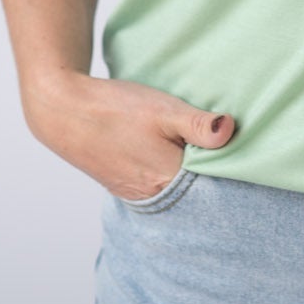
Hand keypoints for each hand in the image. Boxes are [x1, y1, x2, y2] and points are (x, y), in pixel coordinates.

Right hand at [22, 70, 235, 201]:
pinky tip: (170, 154)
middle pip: (196, 189)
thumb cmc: (114, 108)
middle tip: (222, 146)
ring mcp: (137, 194)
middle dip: (211, 171)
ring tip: (196, 149)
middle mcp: (154, 195)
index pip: (214, 183)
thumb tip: (231, 131)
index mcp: (169, 179)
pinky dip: (169, 173)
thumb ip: (199, 124)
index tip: (241, 150)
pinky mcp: (125, 186)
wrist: (63, 111)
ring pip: (177, 188)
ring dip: (189, 172)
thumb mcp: (163, 109)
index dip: (229, 166)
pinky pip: (159, 185)